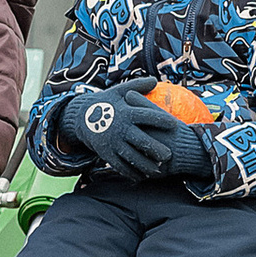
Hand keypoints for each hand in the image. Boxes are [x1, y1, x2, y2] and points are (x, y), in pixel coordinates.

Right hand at [66, 87, 186, 178]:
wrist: (80, 117)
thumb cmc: (105, 102)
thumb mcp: (119, 91)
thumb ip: (138, 86)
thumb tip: (155, 80)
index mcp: (125, 112)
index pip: (147, 116)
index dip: (161, 120)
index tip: (175, 125)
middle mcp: (119, 128)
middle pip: (141, 141)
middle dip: (156, 149)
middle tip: (169, 155)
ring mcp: (112, 143)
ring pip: (132, 157)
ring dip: (145, 165)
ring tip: (158, 170)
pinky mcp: (106, 154)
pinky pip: (120, 165)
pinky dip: (131, 172)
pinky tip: (142, 176)